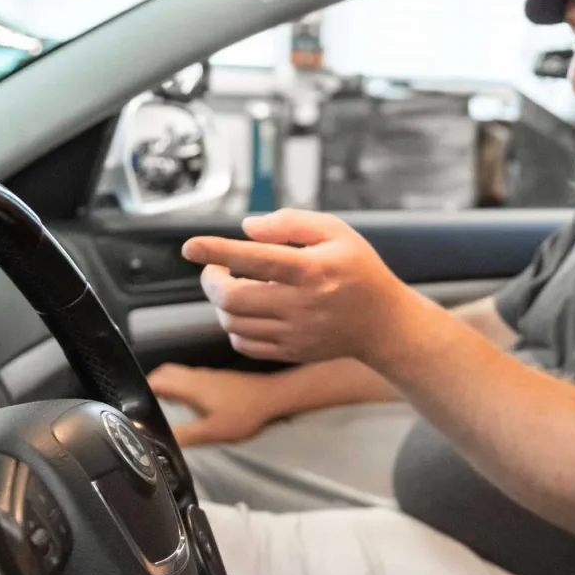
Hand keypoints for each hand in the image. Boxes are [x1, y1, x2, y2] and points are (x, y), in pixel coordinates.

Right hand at [145, 364, 280, 446]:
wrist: (273, 397)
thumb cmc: (245, 413)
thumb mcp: (212, 431)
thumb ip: (184, 435)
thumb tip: (159, 440)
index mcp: (190, 386)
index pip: (156, 380)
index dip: (141, 389)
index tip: (132, 402)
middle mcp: (196, 375)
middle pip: (164, 373)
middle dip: (150, 386)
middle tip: (143, 403)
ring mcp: (207, 375)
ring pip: (177, 374)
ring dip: (165, 385)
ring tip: (159, 404)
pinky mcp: (217, 379)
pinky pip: (189, 377)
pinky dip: (179, 386)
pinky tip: (185, 402)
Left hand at [181, 209, 423, 366]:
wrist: (384, 323)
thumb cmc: (358, 270)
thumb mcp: (336, 232)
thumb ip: (291, 223)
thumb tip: (247, 228)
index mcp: (312, 270)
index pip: (254, 259)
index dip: (216, 251)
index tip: (190, 247)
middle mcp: (301, 305)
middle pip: (233, 298)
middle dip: (211, 281)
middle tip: (215, 269)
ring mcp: (295, 334)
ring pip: (233, 323)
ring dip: (222, 303)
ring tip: (234, 287)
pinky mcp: (292, 352)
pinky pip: (245, 344)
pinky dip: (234, 327)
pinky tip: (246, 311)